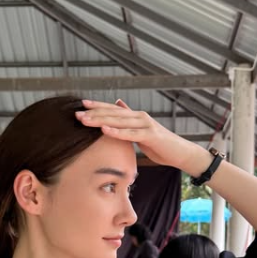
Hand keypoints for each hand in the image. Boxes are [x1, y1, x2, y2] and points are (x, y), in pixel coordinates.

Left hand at [75, 99, 207, 172]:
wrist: (180, 153)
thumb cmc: (160, 145)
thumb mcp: (141, 131)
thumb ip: (129, 119)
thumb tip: (118, 104)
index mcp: (136, 116)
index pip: (113, 109)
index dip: (97, 106)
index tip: (81, 104)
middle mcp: (140, 116)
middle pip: (113, 113)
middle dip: (94, 113)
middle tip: (77, 114)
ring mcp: (146, 124)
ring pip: (119, 121)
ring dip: (101, 120)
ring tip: (85, 121)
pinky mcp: (151, 135)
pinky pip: (130, 133)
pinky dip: (116, 131)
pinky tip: (104, 129)